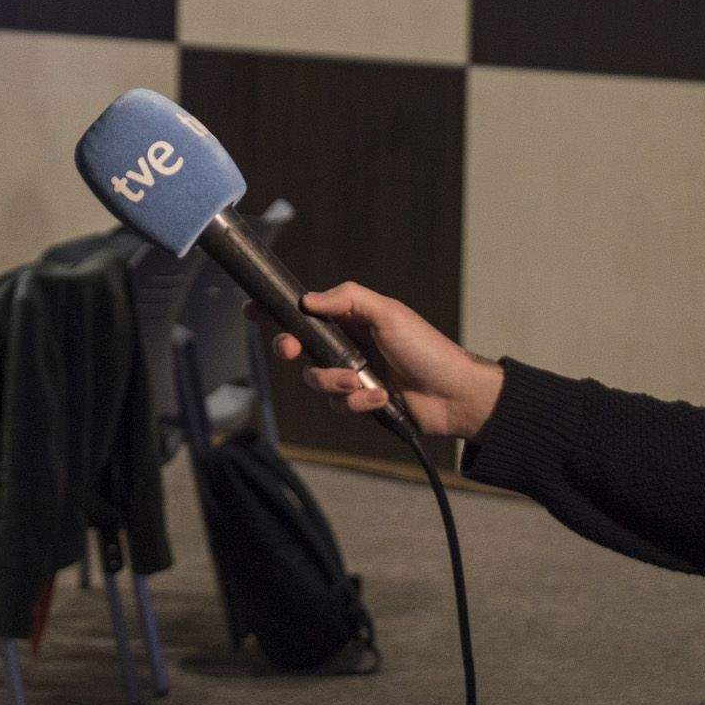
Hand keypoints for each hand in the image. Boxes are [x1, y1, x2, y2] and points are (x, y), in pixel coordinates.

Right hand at [278, 283, 505, 442]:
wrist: (453, 395)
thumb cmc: (427, 349)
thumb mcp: (388, 314)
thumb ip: (348, 300)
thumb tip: (309, 299)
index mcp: (350, 320)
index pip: (306, 312)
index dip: (277, 312)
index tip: (252, 310)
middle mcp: (346, 347)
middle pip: (299, 348)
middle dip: (291, 349)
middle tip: (292, 351)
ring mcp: (351, 376)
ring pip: (316, 381)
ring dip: (336, 382)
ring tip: (365, 383)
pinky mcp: (359, 403)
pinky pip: (339, 405)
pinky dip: (358, 402)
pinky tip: (381, 398)